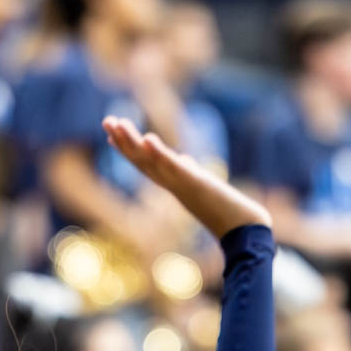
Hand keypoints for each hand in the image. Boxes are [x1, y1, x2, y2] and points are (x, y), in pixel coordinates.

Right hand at [103, 115, 271, 238]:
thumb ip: (191, 172)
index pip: (145, 163)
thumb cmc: (225, 210)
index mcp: (173, 182)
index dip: (128, 148)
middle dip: (123, 141)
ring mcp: (181, 184)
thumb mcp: (203, 184)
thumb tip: (186, 161)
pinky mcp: (194, 184)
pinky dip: (160, 154)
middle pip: (141, 160)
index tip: (112, 133)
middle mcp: (172, 183)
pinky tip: (148, 139)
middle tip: (106, 120)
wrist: (244, 229)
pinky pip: (173, 167)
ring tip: (117, 124)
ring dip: (132, 144)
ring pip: (151, 162)